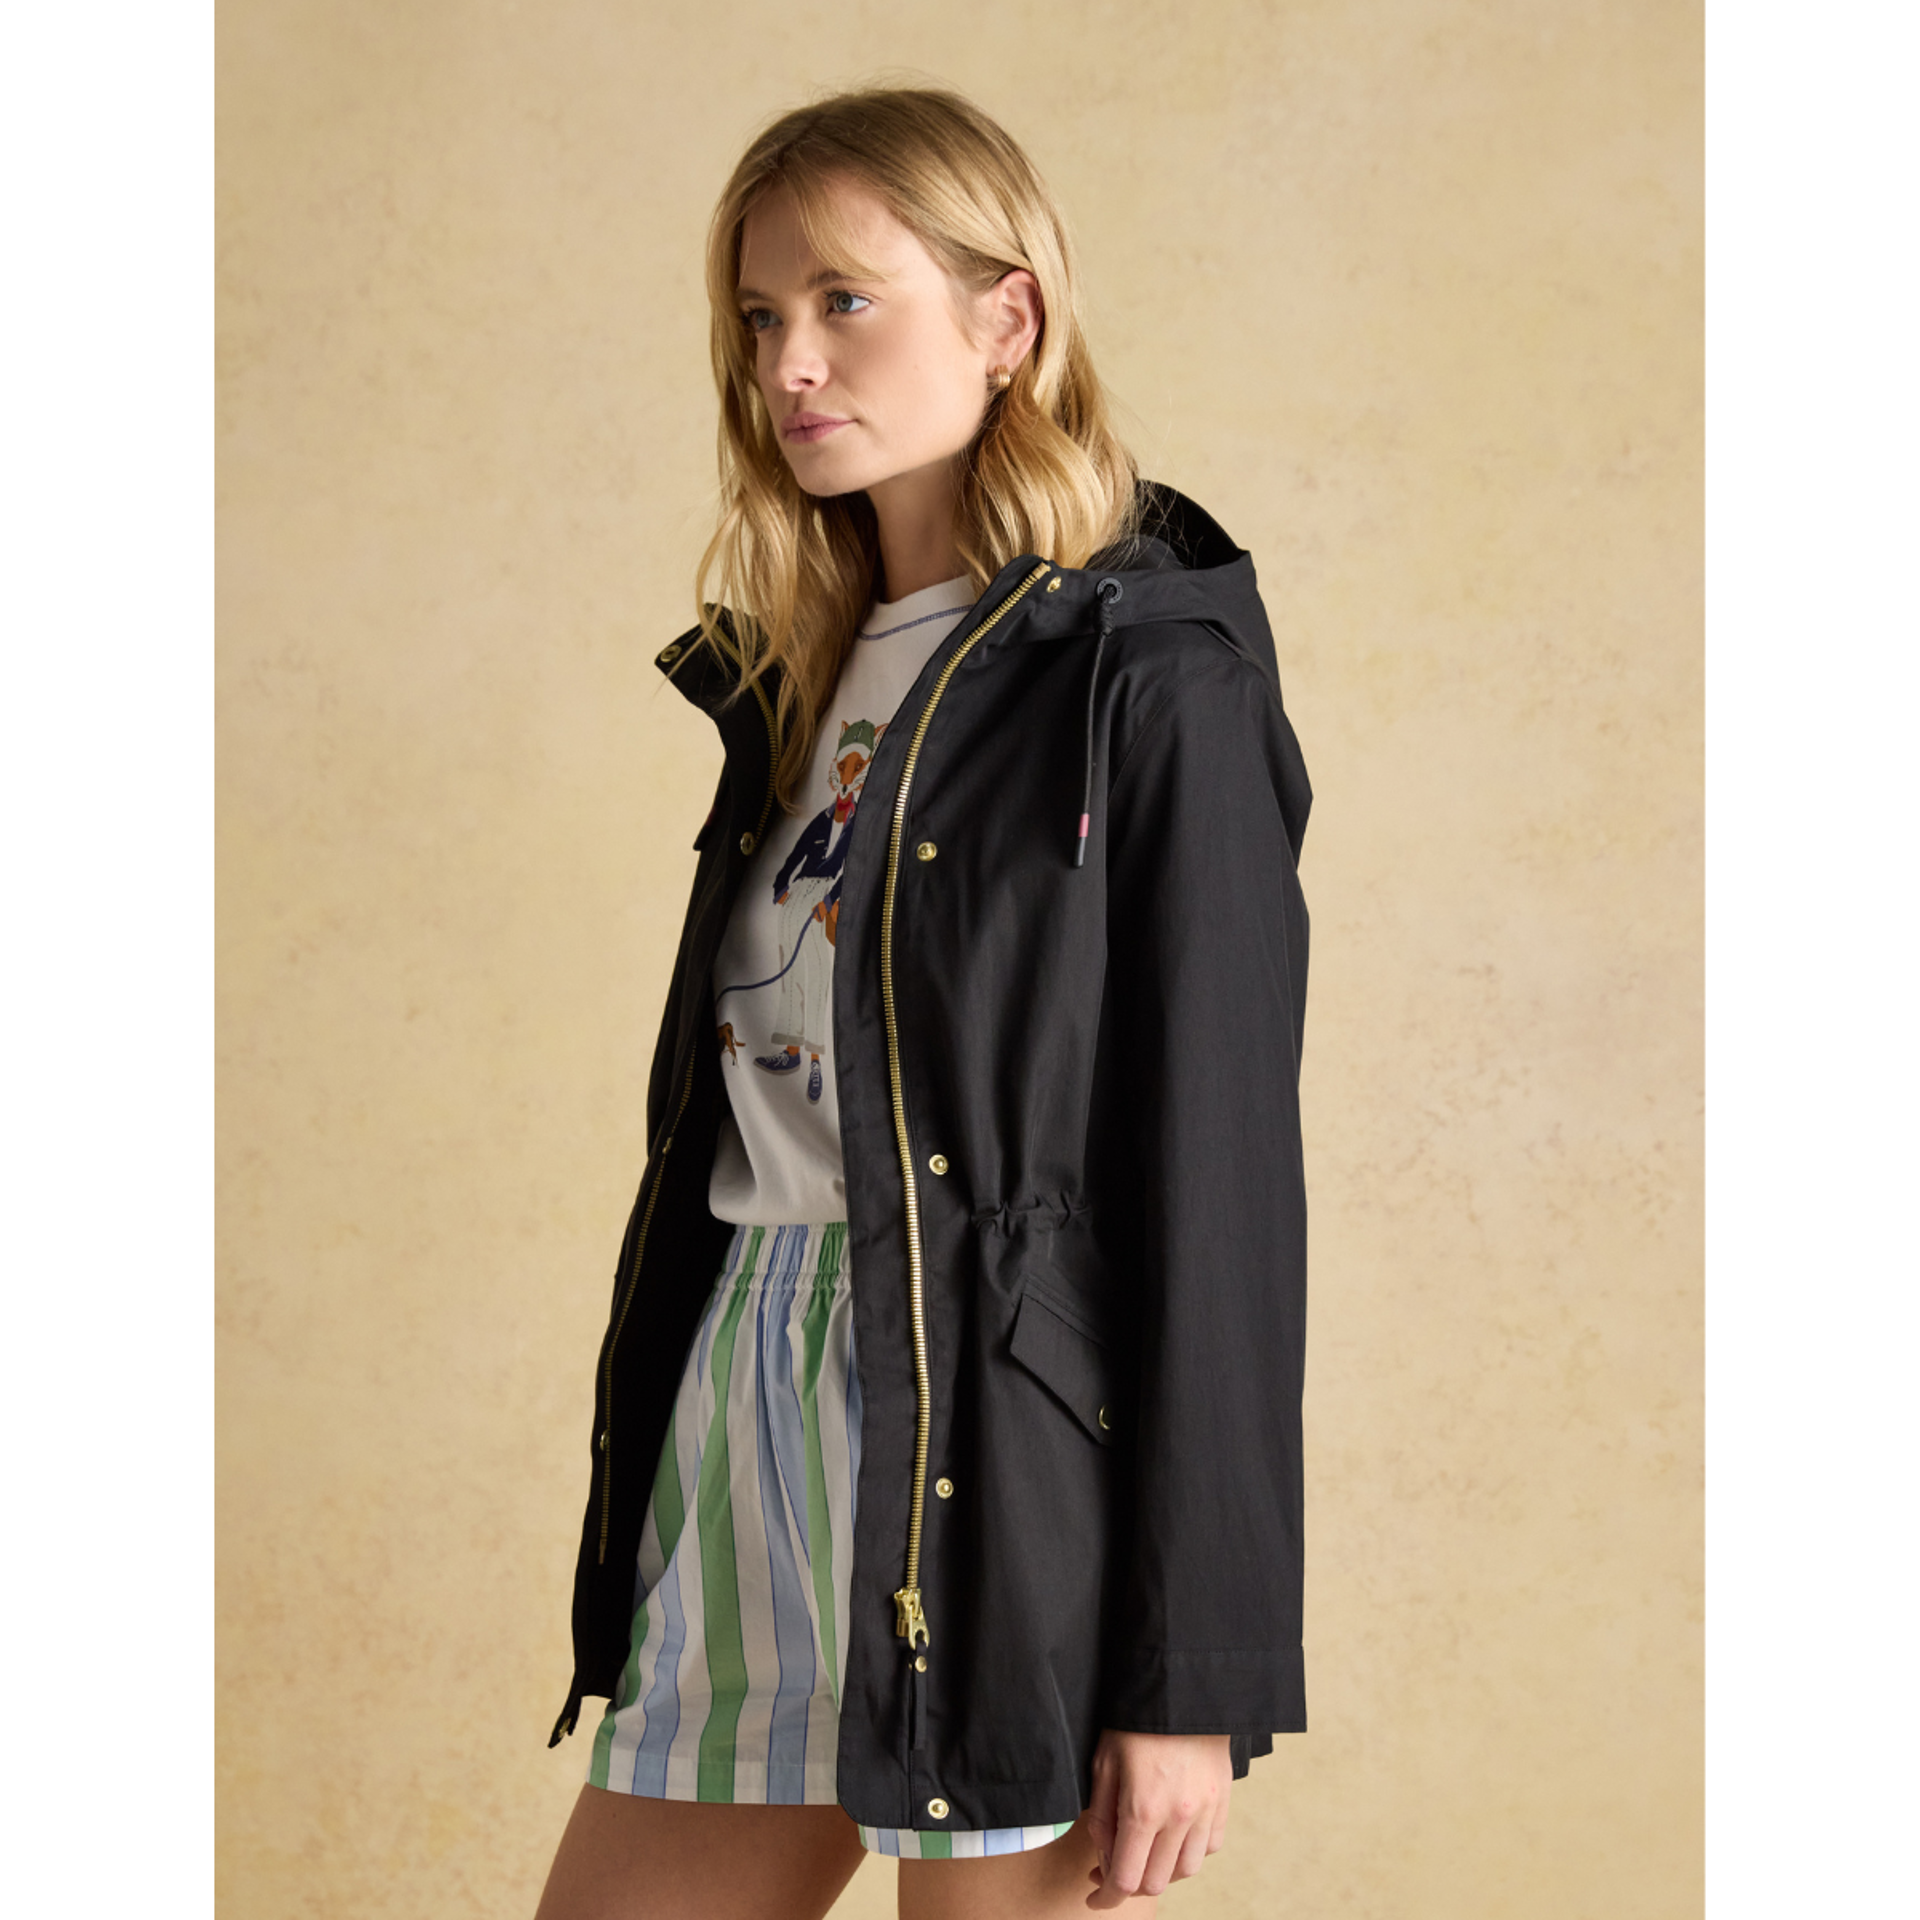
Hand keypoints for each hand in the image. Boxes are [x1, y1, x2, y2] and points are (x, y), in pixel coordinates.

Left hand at [1083, 1729, 1231, 1906]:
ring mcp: (1205, 1810)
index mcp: (1142, 1809)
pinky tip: (1173, 1837)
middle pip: (1155, 1882)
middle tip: (1109, 1868)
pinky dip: (1190, 1853)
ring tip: (1143, 1852)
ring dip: (1161, 1872)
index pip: (1125, 1880)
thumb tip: (1105, 1853)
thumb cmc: (1135, 1719)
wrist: (1180, 1686)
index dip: (1106, 1897)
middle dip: (1129, 1884)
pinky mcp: (1222, 1800)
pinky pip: (1210, 1847)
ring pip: (1185, 1871)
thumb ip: (1102, 1814)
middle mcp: (1178, 1818)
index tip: (1094, 1896)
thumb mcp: (1103, 1761)